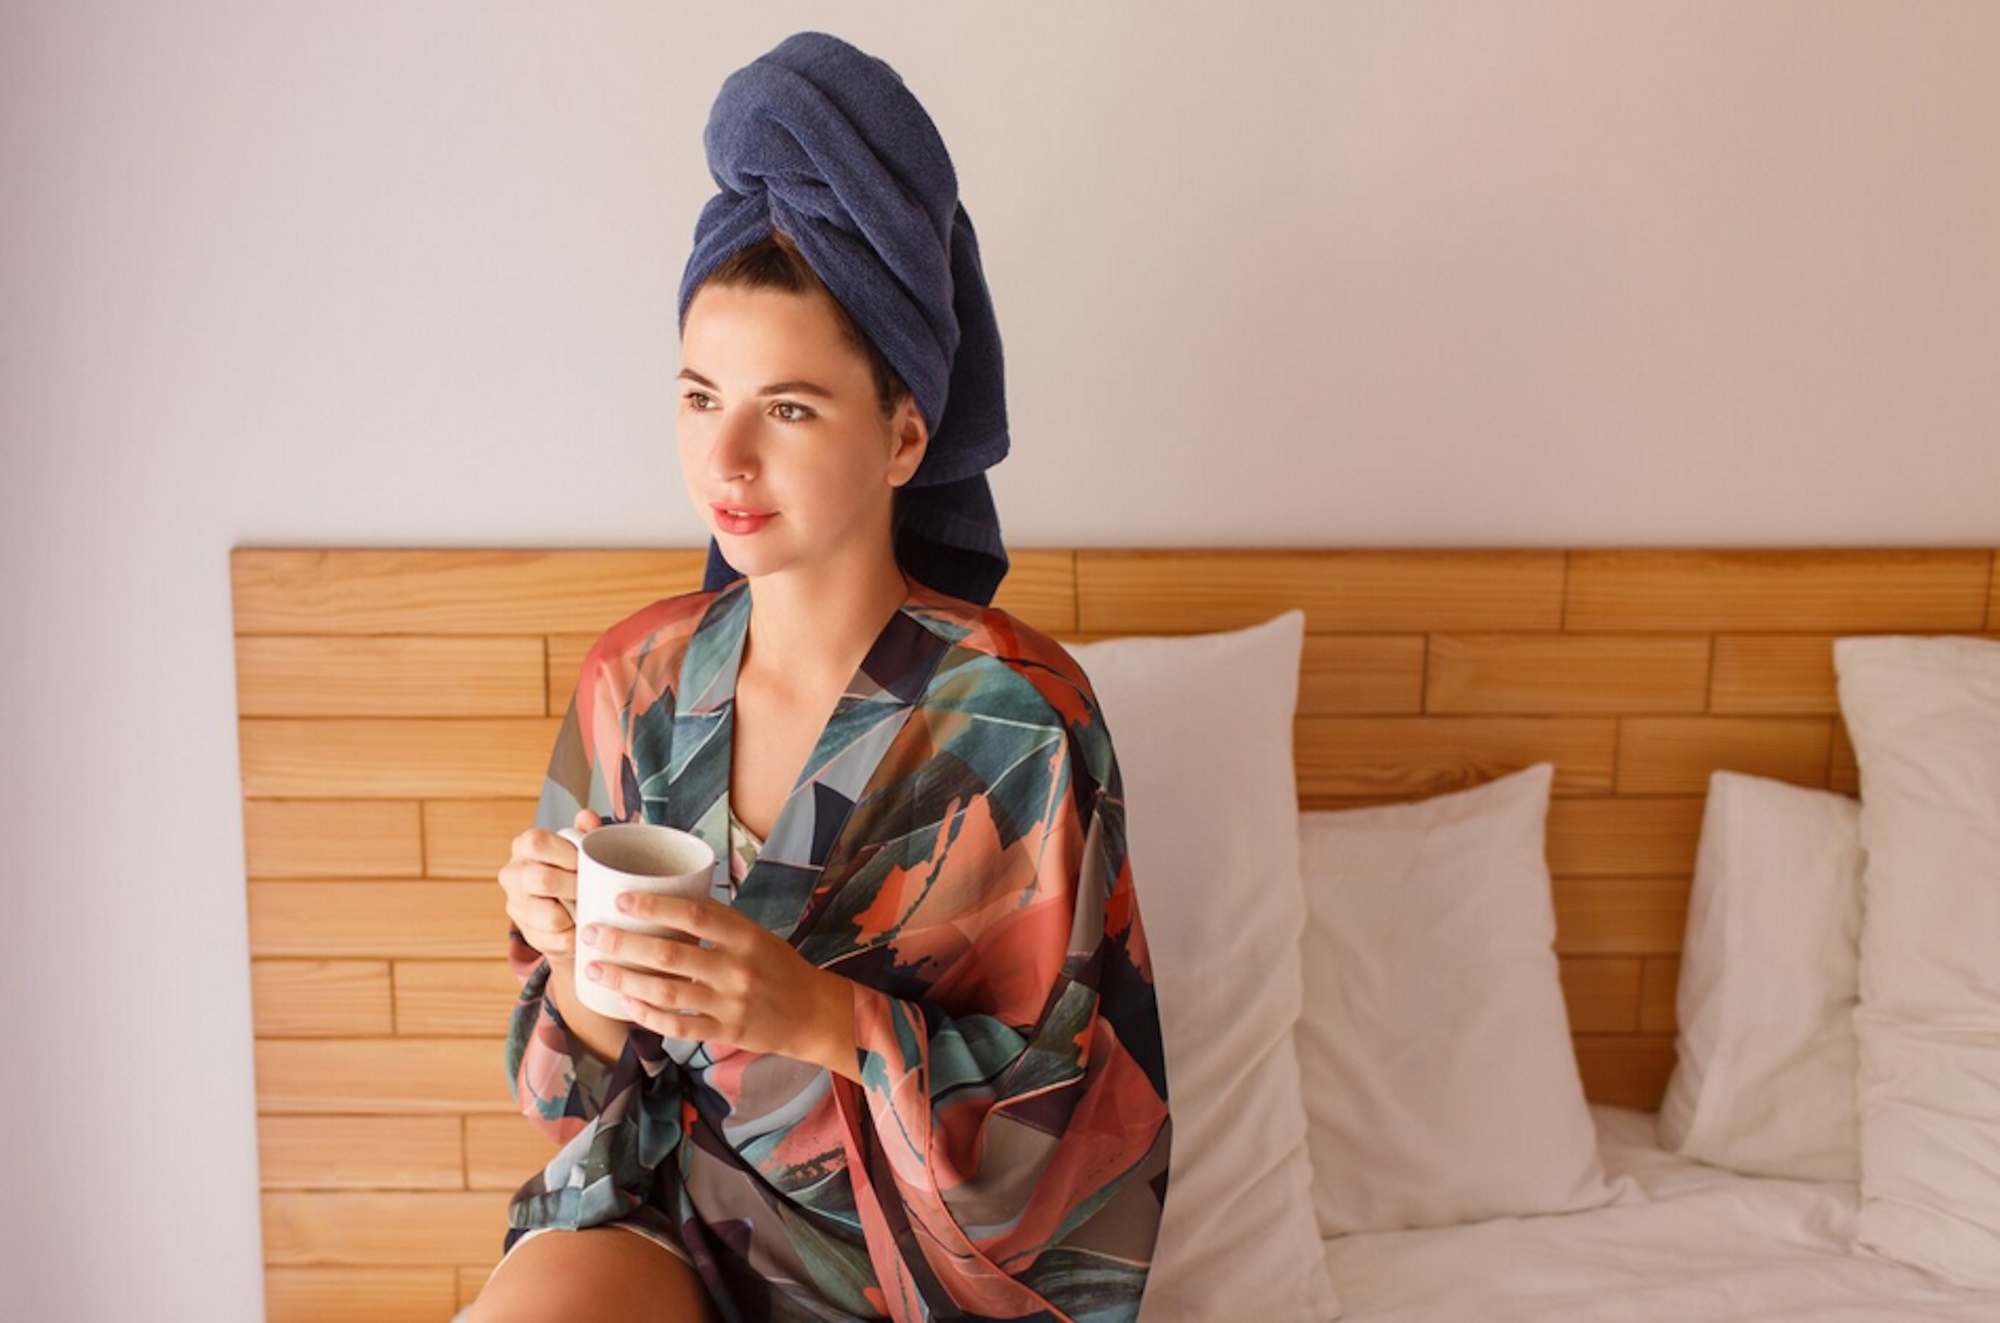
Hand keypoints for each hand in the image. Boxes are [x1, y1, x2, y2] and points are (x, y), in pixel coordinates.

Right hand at [497, 808, 602, 959]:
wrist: (565, 909)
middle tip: (591, 888)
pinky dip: (576, 935)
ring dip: (576, 913)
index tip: (586, 864)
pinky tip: (581, 925)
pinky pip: (558, 939)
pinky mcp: (528, 933)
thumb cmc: (574, 869)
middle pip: (543, 880)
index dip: (567, 854)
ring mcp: (516, 905)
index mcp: (524, 845)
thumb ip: (586, 831)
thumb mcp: (582, 847)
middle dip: (575, 886)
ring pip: (550, 916)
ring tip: (587, 907)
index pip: (538, 843)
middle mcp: (513, 874)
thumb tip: (587, 818)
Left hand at [580, 895, 859, 1079]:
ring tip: (595, 968)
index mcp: (746, 936)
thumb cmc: (779, 967)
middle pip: (670, 954)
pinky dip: (649, 1015)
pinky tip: (626, 1003)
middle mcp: (737, 968)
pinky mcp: (725, 1031)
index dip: (655, 906)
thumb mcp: (756, 935)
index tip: (622, 899)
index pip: (694, 915)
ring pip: (667, 992)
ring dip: (625, 979)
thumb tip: (666, 902)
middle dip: (623, 943)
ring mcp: (730, 1003)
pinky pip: (679, 1026)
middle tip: (592, 934)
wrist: (814, 1013)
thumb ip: (717, 924)